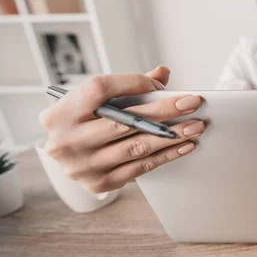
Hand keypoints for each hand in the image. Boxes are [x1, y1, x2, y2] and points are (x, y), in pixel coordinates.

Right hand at [39, 66, 205, 193]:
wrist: (70, 158)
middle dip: (164, 111)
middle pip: (124, 121)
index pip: (99, 90)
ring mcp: (82, 166)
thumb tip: (163, 73)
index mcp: (60, 112)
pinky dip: (166, 155)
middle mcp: (67, 140)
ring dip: (172, 136)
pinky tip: (185, 145)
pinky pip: (141, 167)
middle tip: (192, 104)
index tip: (160, 85)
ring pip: (136, 146)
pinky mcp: (99, 183)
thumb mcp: (96, 102)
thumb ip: (128, 86)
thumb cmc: (86, 122)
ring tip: (196, 126)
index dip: (132, 83)